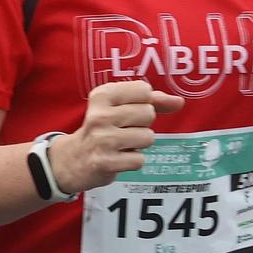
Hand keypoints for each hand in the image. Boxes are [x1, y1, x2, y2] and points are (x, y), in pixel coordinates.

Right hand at [48, 81, 184, 194]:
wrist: (73, 159)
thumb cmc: (103, 129)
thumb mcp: (120, 107)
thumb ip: (152, 101)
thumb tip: (179, 102)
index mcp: (102, 96)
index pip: (144, 90)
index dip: (144, 103)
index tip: (128, 111)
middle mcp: (100, 115)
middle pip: (148, 113)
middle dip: (142, 124)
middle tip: (124, 130)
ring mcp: (102, 139)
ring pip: (147, 137)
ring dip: (139, 144)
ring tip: (121, 145)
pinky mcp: (104, 162)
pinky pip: (139, 160)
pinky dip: (133, 161)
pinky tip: (118, 158)